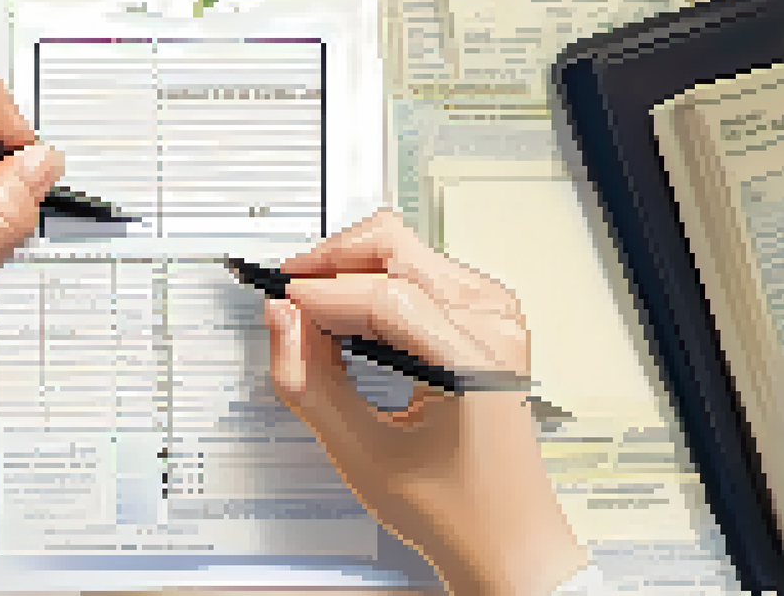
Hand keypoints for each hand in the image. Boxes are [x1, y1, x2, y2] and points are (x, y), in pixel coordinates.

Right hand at [264, 209, 585, 595]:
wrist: (505, 535)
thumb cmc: (453, 507)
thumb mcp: (360, 452)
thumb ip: (307, 381)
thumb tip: (280, 319)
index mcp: (475, 361)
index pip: (383, 296)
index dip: (318, 294)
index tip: (278, 303)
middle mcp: (495, 325)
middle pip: (395, 247)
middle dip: (331, 263)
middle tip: (289, 294)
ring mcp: (497, 315)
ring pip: (405, 250)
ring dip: (351, 271)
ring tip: (317, 317)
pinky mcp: (488, 316)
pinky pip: (421, 270)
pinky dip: (375, 284)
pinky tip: (352, 323)